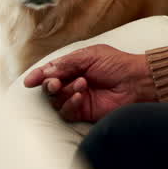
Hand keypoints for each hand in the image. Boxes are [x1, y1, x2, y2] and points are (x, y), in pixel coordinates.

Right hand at [22, 45, 156, 121]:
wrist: (137, 81)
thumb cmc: (118, 64)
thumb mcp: (89, 56)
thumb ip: (66, 64)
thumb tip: (44, 72)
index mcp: (75, 66)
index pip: (51, 71)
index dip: (39, 75)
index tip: (30, 80)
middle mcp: (74, 82)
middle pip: (50, 87)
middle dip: (49, 84)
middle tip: (55, 83)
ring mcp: (79, 98)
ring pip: (56, 100)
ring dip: (64, 92)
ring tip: (81, 84)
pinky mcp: (84, 112)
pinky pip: (66, 111)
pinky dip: (70, 103)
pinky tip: (81, 96)